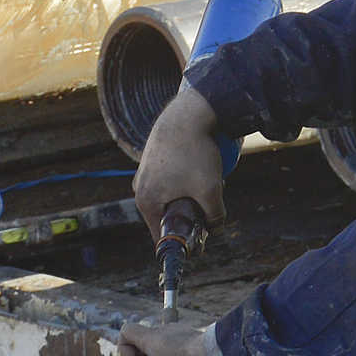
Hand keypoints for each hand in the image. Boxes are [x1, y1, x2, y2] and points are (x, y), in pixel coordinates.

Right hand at [134, 88, 225, 240]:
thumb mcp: (210, 190)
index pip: (162, 237)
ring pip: (170, 195)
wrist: (187, 113)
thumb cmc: (195, 152)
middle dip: (189, 215)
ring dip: (189, 195)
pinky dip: (185, 178)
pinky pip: (170, 178)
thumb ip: (215, 217)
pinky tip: (202, 167)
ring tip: (207, 182)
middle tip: (209, 207)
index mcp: (146, 203)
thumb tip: (215, 228)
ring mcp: (145, 172)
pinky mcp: (153, 158)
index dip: (184, 242)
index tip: (203, 237)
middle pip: (167, 216)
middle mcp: (140, 188)